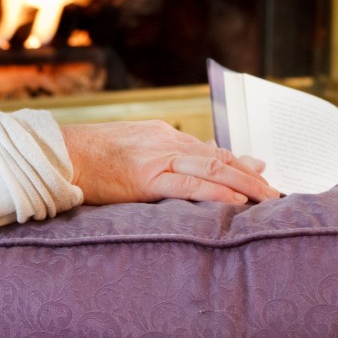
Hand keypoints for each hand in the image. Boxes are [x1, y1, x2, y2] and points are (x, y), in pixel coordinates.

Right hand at [59, 120, 279, 205]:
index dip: (238, 162)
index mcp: (160, 135)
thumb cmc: (89, 158)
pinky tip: (237, 201)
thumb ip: (159, 158)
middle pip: (218, 157)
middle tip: (277, 191)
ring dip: (244, 183)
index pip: (208, 149)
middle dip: (250, 175)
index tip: (261, 173)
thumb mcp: (129, 150)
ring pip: (211, 168)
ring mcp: (157, 157)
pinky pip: (189, 184)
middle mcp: (164, 141)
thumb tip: (188, 165)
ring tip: (269, 197)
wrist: (60, 155)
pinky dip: (217, 192)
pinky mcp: (146, 177)